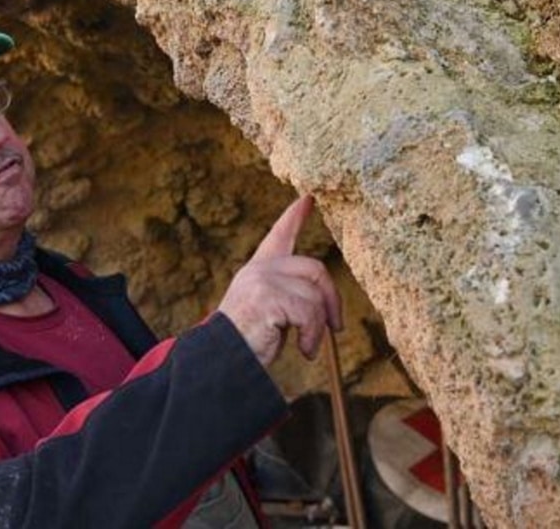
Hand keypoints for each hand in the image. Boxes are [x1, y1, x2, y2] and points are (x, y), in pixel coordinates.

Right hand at [218, 195, 341, 365]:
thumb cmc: (247, 342)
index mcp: (258, 269)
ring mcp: (263, 280)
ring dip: (319, 327)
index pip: (279, 235)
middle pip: (315, 268)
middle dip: (331, 299)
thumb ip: (288, 293)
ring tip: (308, 347)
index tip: (308, 198)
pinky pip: (309, 313)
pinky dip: (313, 336)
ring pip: (314, 296)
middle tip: (335, 326)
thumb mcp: (269, 311)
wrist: (223, 360)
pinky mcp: (268, 296)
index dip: (295, 216)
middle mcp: (260, 269)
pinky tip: (304, 350)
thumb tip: (324, 297)